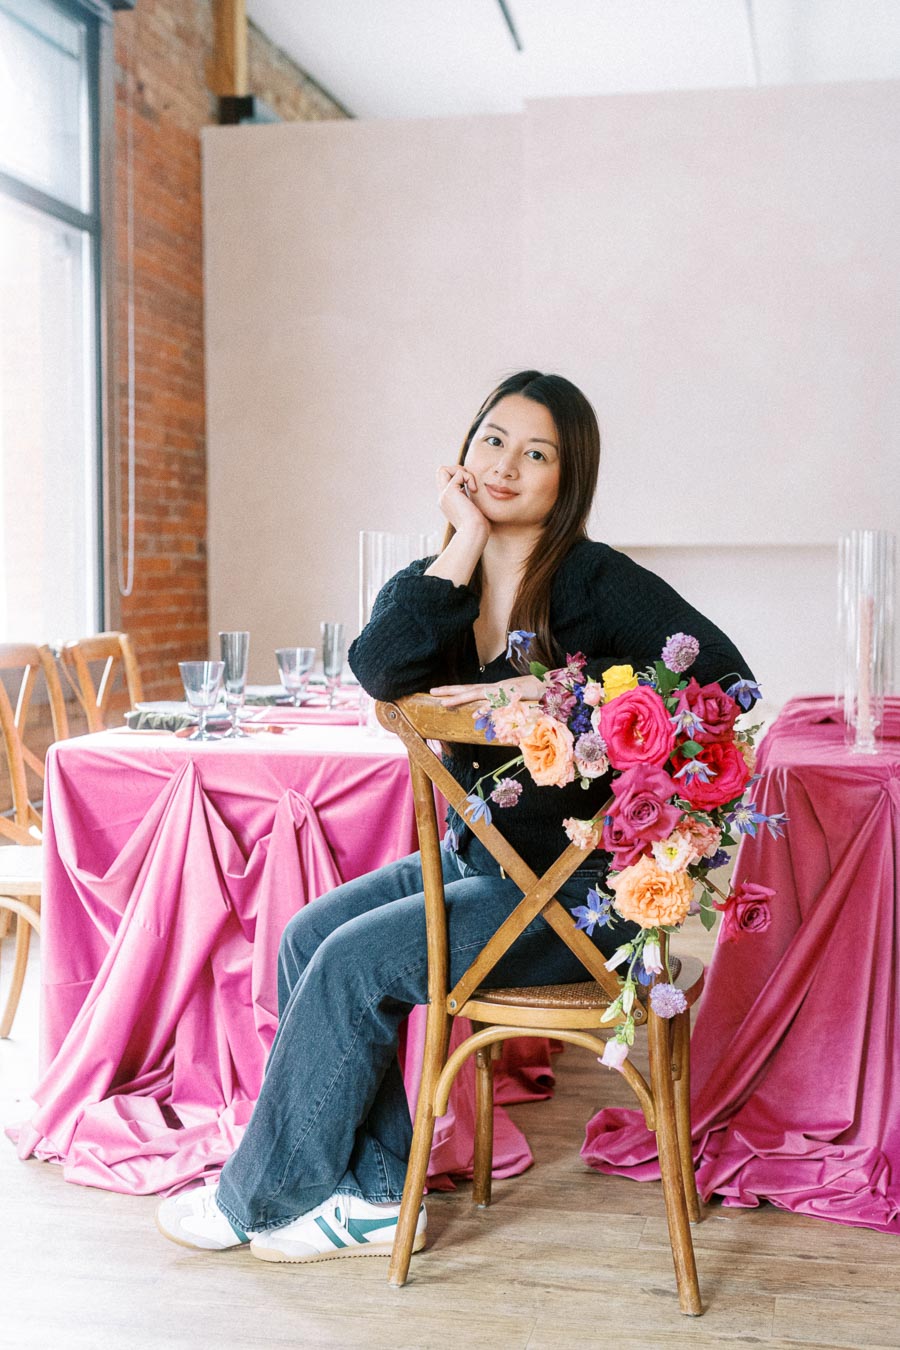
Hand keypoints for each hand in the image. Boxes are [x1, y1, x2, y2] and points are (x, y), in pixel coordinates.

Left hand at [429, 675, 543, 708]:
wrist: (553, 686)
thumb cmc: (535, 694)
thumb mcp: (515, 701)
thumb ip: (502, 708)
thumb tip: (490, 715)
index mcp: (495, 689)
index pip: (471, 689)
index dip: (455, 690)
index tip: (440, 692)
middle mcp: (496, 688)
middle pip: (469, 688)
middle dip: (450, 690)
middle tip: (432, 692)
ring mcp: (503, 691)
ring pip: (478, 693)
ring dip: (461, 698)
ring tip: (444, 702)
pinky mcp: (512, 697)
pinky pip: (496, 704)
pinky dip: (486, 708)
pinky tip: (475, 713)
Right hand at [436, 464, 489, 542]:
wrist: (473, 534)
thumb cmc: (478, 528)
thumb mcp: (473, 511)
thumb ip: (471, 501)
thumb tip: (475, 493)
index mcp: (447, 502)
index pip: (445, 480)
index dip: (457, 477)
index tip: (469, 487)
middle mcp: (443, 497)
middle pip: (440, 472)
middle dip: (456, 470)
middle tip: (468, 482)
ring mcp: (444, 495)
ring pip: (443, 469)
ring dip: (460, 471)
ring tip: (470, 486)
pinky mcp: (450, 492)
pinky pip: (459, 473)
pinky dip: (469, 477)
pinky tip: (474, 490)